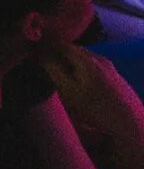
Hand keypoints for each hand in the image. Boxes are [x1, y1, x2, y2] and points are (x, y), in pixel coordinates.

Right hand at [44, 42, 143, 164]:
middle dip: (59, 54)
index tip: (36, 54)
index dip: (47, 47)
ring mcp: (111, 68)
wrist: (131, 124)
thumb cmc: (96, 108)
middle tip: (47, 65)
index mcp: (86, 59)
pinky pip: (95, 66)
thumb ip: (54, 69)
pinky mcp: (117, 78)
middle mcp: (100, 58)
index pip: (61, 44)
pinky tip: (83, 82)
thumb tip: (41, 52)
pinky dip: (83, 69)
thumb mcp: (69, 90)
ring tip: (63, 74)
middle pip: (74, 50)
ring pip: (86, 58)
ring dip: (72, 62)